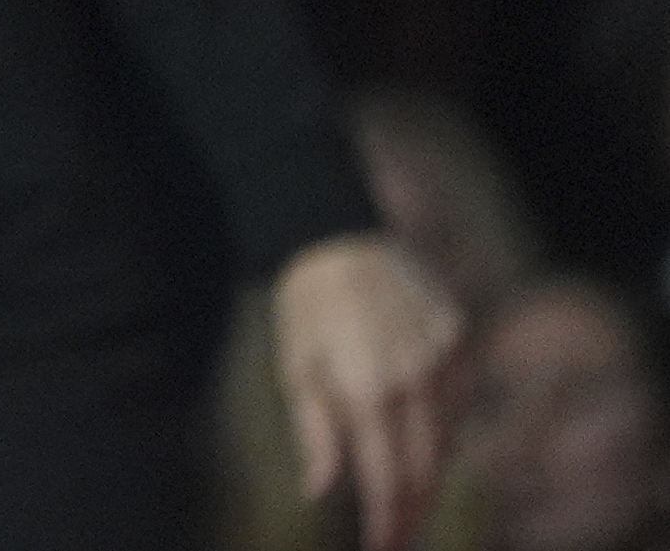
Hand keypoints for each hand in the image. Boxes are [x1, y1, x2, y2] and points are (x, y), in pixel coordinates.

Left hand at [276, 231, 467, 550]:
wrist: (337, 238)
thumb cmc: (306, 308)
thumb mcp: (295, 371)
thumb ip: (315, 435)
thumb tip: (317, 492)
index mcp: (367, 391)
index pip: (386, 479)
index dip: (387, 521)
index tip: (382, 547)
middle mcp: (415, 380)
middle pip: (426, 469)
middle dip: (412, 510)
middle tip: (397, 535)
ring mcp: (446, 359)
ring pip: (447, 439)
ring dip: (429, 474)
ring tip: (408, 500)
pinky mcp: (462, 339)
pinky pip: (460, 401)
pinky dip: (442, 429)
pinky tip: (423, 443)